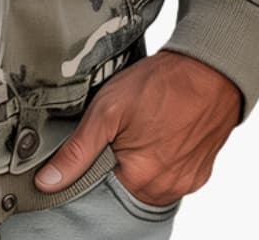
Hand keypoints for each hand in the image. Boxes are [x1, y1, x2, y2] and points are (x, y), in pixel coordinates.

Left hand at [33, 50, 240, 205]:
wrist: (211, 68)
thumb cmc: (161, 84)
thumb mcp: (108, 110)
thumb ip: (77, 151)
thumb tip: (47, 182)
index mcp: (140, 180)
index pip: (99, 187)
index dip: (92, 161)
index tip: (96, 137)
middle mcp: (166, 189)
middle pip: (125, 183)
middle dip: (116, 157)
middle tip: (122, 125)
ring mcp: (186, 181)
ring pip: (148, 176)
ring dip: (140, 155)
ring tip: (143, 123)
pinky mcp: (199, 170)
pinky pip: (170, 170)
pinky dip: (161, 153)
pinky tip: (160, 127)